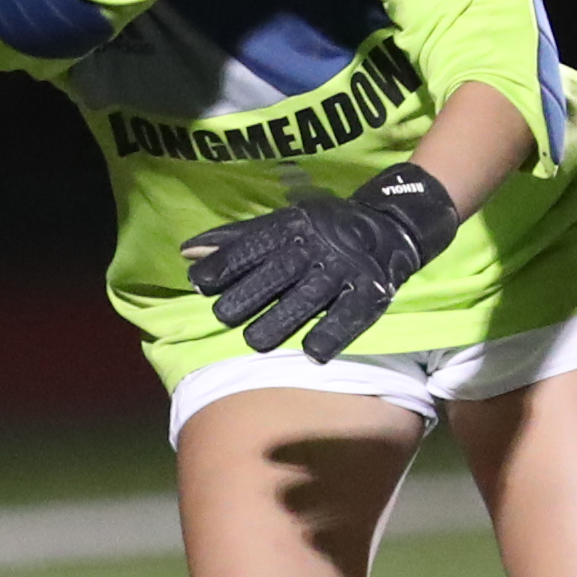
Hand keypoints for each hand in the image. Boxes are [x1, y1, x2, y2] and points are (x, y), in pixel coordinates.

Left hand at [183, 165, 457, 363]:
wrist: (390, 225)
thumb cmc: (322, 230)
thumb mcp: (282, 224)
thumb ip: (236, 241)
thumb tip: (186, 253)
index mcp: (294, 227)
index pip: (255, 245)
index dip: (226, 264)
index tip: (200, 284)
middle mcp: (318, 246)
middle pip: (278, 273)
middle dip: (248, 295)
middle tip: (224, 316)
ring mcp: (345, 269)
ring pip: (308, 298)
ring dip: (280, 321)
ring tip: (255, 342)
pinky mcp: (370, 291)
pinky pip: (349, 315)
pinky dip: (331, 334)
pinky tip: (311, 351)